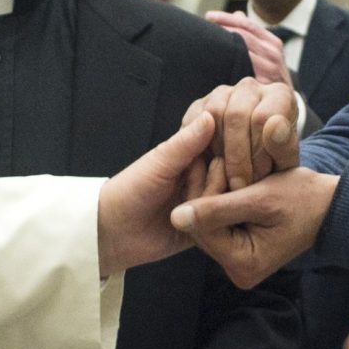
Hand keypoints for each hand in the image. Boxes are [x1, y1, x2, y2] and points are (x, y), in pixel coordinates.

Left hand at [97, 111, 216, 276]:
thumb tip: (209, 117)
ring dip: (209, 204)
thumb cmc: (130, 191)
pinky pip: (226, 221)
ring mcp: (208, 199)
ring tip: (184, 209)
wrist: (117, 232)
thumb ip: (185, 143)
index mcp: (192, 154)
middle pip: (229, 173)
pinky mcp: (210, 224)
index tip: (203, 165)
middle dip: (211, 184)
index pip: (222, 145)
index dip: (219, 155)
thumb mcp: (158, 163)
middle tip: (185, 192)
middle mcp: (204, 174)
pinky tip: (203, 224)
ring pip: (230, 196)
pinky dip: (216, 222)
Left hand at [173, 165, 338, 289]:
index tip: (215, 161)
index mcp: (244, 264)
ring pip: (207, 225)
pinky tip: (225, 178)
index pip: (204, 229)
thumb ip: (217, 208)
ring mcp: (238, 263)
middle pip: (202, 229)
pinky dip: (220, 201)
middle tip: (216, 159)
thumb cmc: (302, 198)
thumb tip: (174, 217)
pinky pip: (218, 225)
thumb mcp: (260, 199)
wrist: (330, 206)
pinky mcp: (239, 251)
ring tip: (222, 165)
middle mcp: (238, 271)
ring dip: (211, 194)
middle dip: (205, 194)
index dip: (203, 194)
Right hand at [184, 79, 299, 193]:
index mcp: (279, 94)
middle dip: (237, 157)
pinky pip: (192, 122)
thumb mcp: (284, 163)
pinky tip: (212, 169)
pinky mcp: (199, 106)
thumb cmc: (274, 164)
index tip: (258, 179)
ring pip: (213, 115)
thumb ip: (284, 147)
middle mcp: (250, 88)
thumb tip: (275, 125)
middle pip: (236, 114)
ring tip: (228, 178)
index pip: (264, 117)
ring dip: (219, 152)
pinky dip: (200, 150)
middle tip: (239, 186)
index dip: (259, 153)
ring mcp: (222, 93)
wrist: (254, 166)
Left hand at [203, 12, 289, 86]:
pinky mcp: (265, 82)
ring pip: (243, 48)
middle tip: (201, 25)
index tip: (209, 16)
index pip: (247, 24)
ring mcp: (270, 67)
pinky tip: (215, 60)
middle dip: (223, 27)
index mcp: (272, 42)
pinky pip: (244, 67)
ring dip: (224, 43)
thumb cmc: (270, 76)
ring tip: (205, 39)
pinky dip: (230, 61)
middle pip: (244, 34)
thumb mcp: (265, 53)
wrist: (285, 102)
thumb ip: (251, 34)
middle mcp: (273, 52)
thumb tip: (237, 14)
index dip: (227, 18)